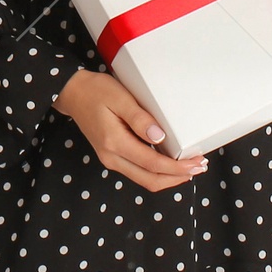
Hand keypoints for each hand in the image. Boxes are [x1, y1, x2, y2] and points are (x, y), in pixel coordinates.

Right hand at [52, 68, 207, 191]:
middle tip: (199, 168)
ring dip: (168, 177)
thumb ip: (139, 119)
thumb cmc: (95, 91)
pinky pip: (138, 171)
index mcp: (114, 143)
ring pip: (144, 179)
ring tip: (189, 167)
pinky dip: (156, 171)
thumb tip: (160, 137)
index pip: (153, 164)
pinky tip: (169, 162)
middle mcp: (112, 157)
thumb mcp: (119, 98)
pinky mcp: (112, 156)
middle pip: (150, 180)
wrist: (72, 93)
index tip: (197, 162)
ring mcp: (110, 159)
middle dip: (177, 178)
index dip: (177, 168)